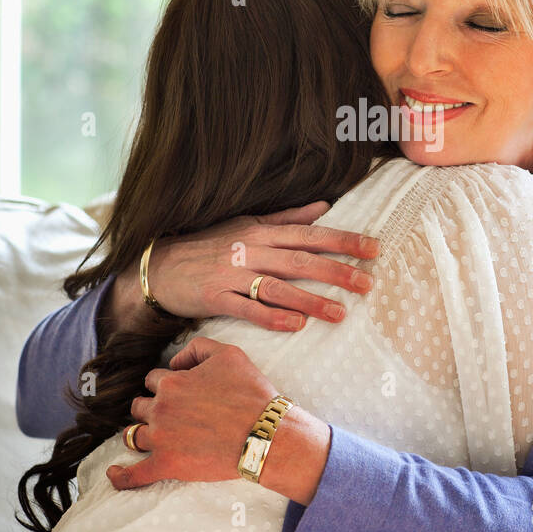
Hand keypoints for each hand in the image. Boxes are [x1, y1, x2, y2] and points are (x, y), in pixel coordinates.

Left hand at [106, 337, 330, 501]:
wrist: (265, 434)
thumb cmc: (251, 393)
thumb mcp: (229, 354)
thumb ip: (197, 348)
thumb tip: (175, 362)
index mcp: (171, 382)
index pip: (154, 380)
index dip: (167, 384)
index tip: (182, 393)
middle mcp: (160, 408)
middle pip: (140, 406)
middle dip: (152, 408)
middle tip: (173, 416)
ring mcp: (160, 439)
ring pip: (133, 435)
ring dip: (140, 433)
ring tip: (150, 438)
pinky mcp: (167, 465)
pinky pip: (133, 475)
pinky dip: (120, 476)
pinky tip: (113, 474)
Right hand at [109, 201, 378, 336]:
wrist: (159, 266)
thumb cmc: (208, 244)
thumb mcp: (247, 224)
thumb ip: (287, 218)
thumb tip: (324, 206)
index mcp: (261, 231)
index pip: (310, 235)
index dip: (343, 241)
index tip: (373, 250)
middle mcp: (250, 250)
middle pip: (300, 260)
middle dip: (336, 271)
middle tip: (368, 284)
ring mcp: (232, 274)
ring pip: (278, 287)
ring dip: (311, 300)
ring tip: (340, 314)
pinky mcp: (215, 298)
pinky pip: (247, 308)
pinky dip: (271, 316)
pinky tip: (295, 325)